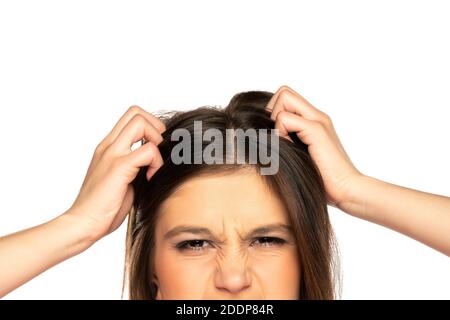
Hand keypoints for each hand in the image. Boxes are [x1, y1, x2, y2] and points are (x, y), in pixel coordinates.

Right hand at [66, 106, 164, 241]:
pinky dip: (156, 163)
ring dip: (157, 141)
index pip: (131, 117)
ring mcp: (112, 154)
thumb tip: (158, 161)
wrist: (83, 223)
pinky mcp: (118, 167)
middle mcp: (109, 146)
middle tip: (159, 153)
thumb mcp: (123, 179)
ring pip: (140, 123)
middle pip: (136, 112)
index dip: (150, 126)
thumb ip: (135, 165)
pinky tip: (150, 178)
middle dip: (156, 127)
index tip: (156, 150)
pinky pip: (147, 151)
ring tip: (154, 165)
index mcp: (108, 147)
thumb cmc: (103, 207)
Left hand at [266, 85, 361, 207]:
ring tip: (283, 143)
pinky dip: (280, 133)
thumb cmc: (322, 181)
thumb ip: (287, 144)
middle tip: (276, 137)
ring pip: (283, 97)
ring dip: (275, 120)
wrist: (347, 190)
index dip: (273, 112)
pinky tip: (289, 149)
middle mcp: (317, 116)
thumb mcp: (299, 158)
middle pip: (283, 91)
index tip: (275, 136)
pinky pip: (284, 118)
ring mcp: (318, 120)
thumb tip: (260, 138)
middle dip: (271, 111)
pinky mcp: (317, 129)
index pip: (286, 97)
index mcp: (314, 121)